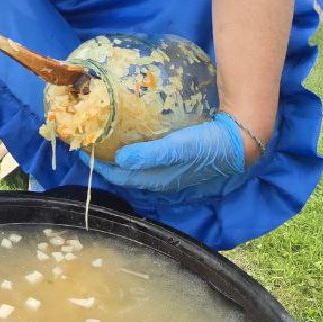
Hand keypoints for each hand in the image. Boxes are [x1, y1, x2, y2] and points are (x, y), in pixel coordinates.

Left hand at [82, 115, 252, 195]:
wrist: (242, 143)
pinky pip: (151, 160)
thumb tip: (121, 159)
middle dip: (108, 163)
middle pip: (127, 176)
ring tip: (107, 142)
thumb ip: (150, 155)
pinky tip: (136, 141)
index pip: (121, 178)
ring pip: (138, 169)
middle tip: (90, 144)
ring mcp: (173, 172)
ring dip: (122, 159)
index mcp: (159, 180)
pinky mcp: (181, 162)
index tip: (81, 150)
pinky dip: (138, 154)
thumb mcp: (179, 149)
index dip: (100, 166)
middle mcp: (163, 180)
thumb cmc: (210, 146)